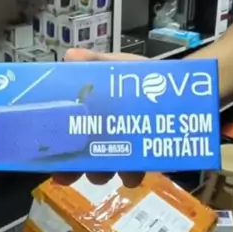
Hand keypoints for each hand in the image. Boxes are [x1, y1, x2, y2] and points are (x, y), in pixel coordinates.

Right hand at [56, 48, 146, 187]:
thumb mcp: (121, 67)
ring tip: (104, 174)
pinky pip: (134, 172)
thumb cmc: (147, 77)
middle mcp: (105, 132)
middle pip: (82, 155)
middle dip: (74, 167)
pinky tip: (132, 175)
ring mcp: (125, 147)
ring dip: (101, 174)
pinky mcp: (146, 156)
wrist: (186, 90)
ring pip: (106, 167)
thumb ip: (97, 62)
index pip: (69, 130)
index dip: (57, 144)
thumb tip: (70, 55)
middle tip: (68, 175)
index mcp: (94, 113)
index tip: (46, 156)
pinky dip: (131, 176)